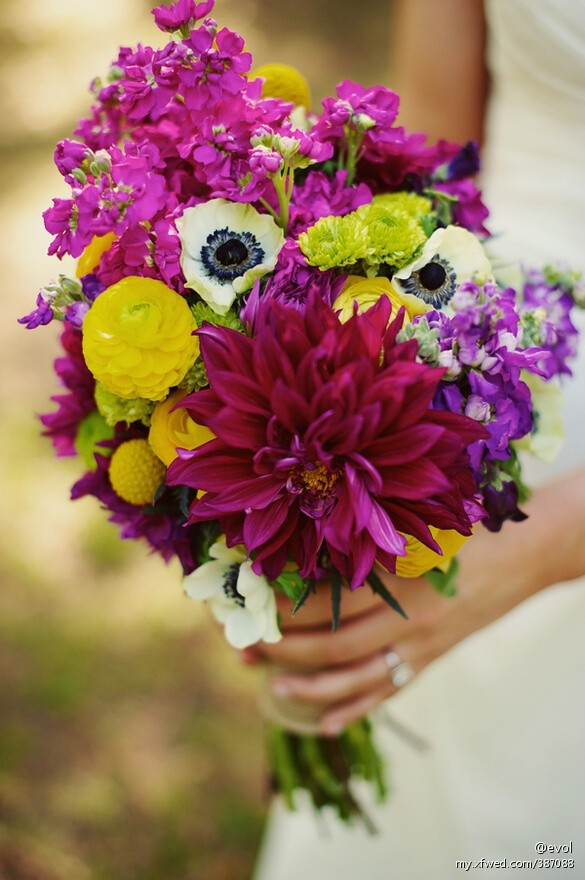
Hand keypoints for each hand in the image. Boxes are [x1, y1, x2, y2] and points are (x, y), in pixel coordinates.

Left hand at [246, 468, 584, 734]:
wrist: (524, 555)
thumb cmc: (466, 529)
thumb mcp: (418, 526)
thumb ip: (372, 538)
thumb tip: (309, 544)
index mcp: (401, 580)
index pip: (330, 603)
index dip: (287, 608)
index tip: (253, 603)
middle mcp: (409, 620)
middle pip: (336, 645)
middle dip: (285, 650)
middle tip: (247, 648)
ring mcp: (422, 646)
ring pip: (359, 678)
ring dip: (312, 689)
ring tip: (272, 689)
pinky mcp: (432, 659)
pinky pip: (390, 692)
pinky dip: (357, 709)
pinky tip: (326, 723)